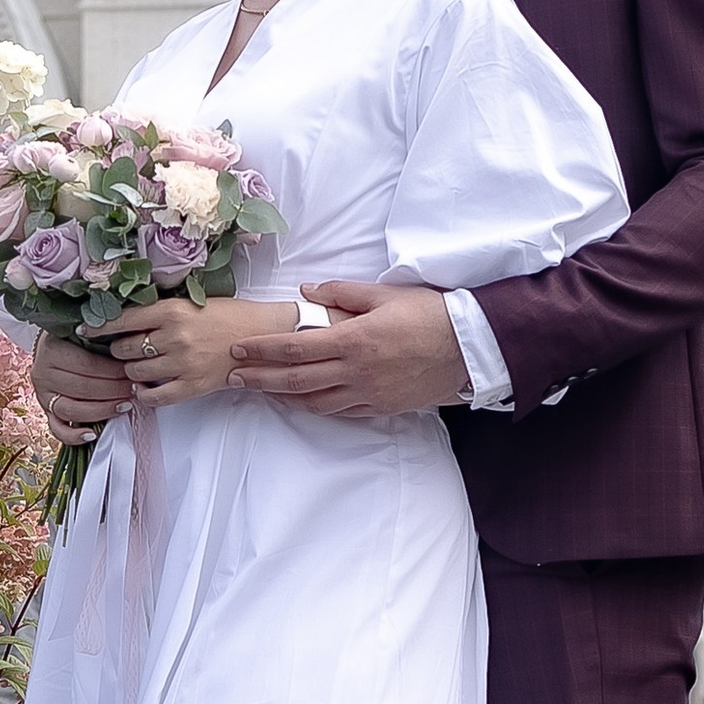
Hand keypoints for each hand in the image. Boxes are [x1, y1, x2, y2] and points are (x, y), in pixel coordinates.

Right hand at [32, 328, 132, 443]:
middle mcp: (43, 373)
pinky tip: (91, 435)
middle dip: (113, 391)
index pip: (87, 365)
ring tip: (124, 407)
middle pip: (81, 388)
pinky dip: (73, 436)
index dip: (113, 372)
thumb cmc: (75, 340)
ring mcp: (43, 395)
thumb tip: (132, 358)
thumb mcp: (86, 334)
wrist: (53, 347)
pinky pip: (57, 429)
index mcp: (52, 349)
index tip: (133, 374)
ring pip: (71, 410)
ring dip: (101, 411)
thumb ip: (102, 344)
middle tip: (134, 390)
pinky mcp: (46, 412)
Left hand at [101, 295, 297, 405]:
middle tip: (124, 349)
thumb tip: (125, 320)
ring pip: (135, 373)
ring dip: (131, 370)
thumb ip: (160, 312)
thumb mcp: (191, 303)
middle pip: (124, 349)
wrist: (261, 336)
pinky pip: (154, 396)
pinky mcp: (191, 386)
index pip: (122, 320)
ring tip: (139, 366)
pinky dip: (144, 394)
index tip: (86, 330)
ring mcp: (182, 364)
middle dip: (119, 350)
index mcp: (171, 311)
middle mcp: (173, 337)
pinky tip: (145, 387)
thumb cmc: (228, 316)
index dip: (99, 327)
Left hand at [229, 281, 471, 419]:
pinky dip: (317, 407)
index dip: (261, 350)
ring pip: (315, 402)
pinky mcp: (383, 407)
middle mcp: (356, 372)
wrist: (469, 347)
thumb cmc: (429, 314)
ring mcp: (369, 394)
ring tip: (262, 391)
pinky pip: (342, 412)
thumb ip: (341, 293)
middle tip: (234, 378)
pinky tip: (304, 402)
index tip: (237, 350)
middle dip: (260, 379)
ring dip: (284, 398)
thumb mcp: (384, 294)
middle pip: (296, 380)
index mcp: (352, 340)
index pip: (294, 347)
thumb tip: (305, 292)